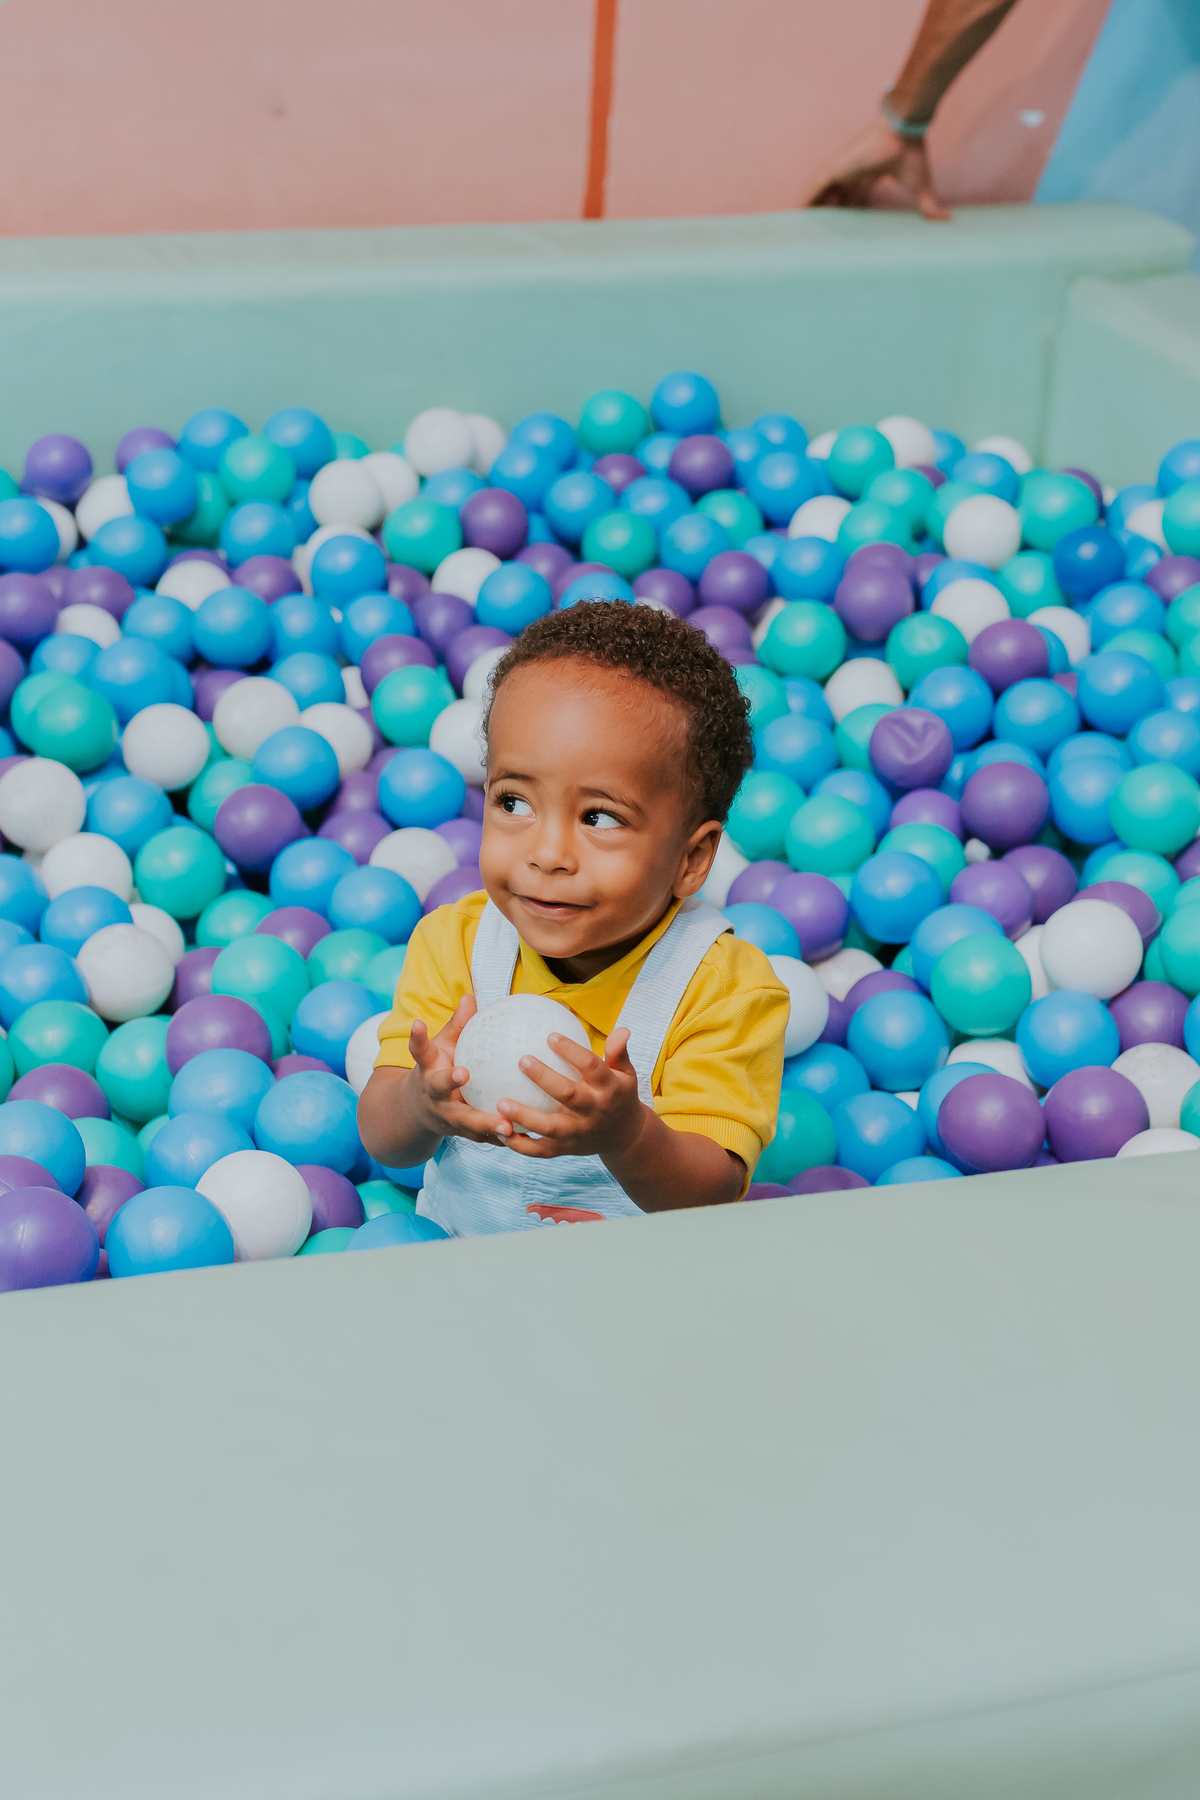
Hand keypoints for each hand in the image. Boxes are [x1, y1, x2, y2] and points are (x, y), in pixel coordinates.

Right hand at [408, 997, 507, 1145]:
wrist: (418, 1113)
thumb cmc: (437, 1070)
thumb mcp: (441, 1049)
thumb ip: (457, 1026)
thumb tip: (470, 996)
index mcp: (427, 1070)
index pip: (419, 1050)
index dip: (417, 1038)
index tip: (418, 1023)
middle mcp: (433, 1094)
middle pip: (439, 1088)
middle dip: (448, 1081)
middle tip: (463, 1074)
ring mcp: (446, 1117)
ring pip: (465, 1122)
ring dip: (485, 1124)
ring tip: (507, 1126)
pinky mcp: (462, 1135)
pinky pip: (484, 1137)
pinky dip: (501, 1139)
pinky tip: (525, 1138)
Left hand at [494, 1027, 646, 1160]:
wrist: (624, 1136)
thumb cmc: (618, 1095)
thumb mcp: (625, 1073)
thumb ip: (618, 1052)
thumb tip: (622, 1029)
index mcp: (609, 1089)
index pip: (591, 1067)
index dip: (572, 1052)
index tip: (550, 1036)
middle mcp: (593, 1112)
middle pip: (569, 1095)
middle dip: (544, 1078)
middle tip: (522, 1060)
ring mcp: (578, 1133)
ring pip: (550, 1127)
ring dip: (525, 1116)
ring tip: (501, 1102)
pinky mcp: (565, 1149)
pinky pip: (539, 1150)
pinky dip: (519, 1145)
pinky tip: (499, 1131)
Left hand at [801, 117, 949, 221]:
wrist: (904, 130)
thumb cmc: (912, 154)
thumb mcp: (919, 188)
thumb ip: (929, 206)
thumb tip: (948, 221)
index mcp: (871, 174)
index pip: (855, 196)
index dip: (849, 210)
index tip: (844, 227)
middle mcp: (854, 171)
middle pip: (835, 196)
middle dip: (827, 211)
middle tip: (817, 231)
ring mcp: (842, 168)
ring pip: (821, 192)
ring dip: (812, 207)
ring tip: (800, 225)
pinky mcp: (835, 167)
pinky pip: (813, 187)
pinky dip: (805, 199)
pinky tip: (796, 213)